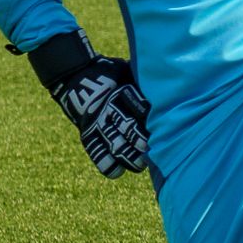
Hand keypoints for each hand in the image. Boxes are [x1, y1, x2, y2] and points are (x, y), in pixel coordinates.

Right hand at [26, 30, 150, 177]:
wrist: (74, 75)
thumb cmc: (111, 74)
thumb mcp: (128, 70)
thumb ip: (144, 81)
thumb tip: (168, 80)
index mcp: (121, 93)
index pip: (139, 109)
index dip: (149, 120)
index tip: (160, 129)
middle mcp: (108, 110)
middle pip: (127, 129)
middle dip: (140, 141)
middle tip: (149, 148)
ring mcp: (96, 123)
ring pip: (113, 144)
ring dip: (128, 157)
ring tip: (139, 165)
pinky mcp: (87, 134)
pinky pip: (95, 152)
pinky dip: (106, 164)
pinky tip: (117, 171)